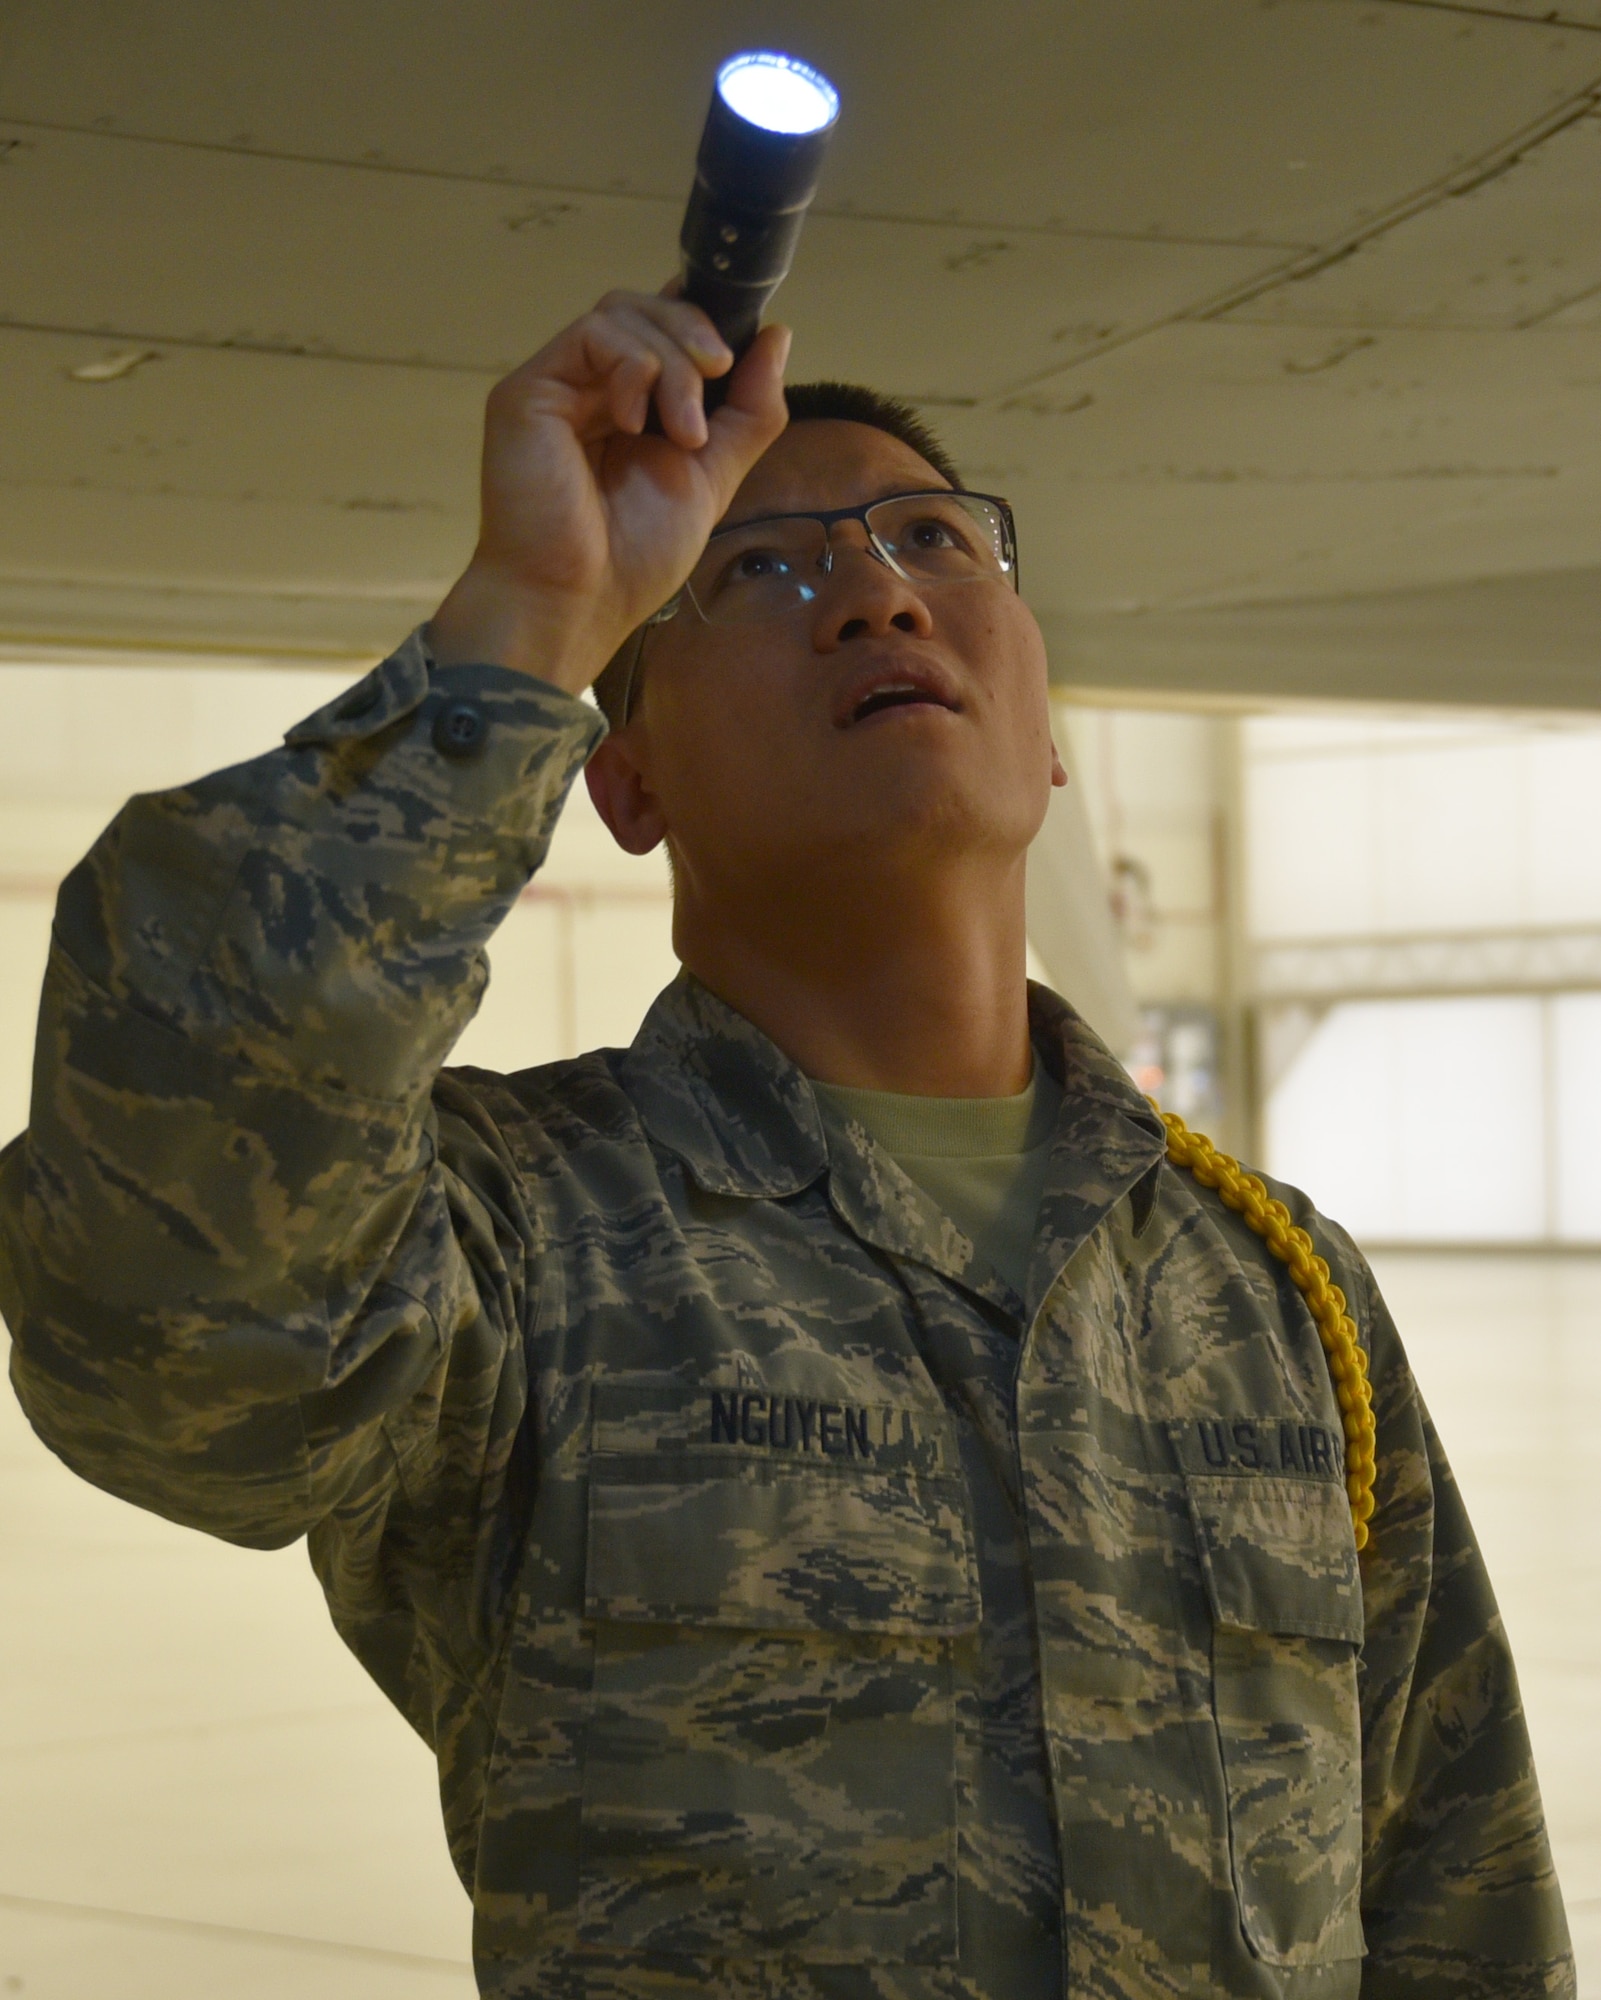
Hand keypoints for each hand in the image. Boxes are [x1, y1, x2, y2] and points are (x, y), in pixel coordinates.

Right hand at [429, 289, 790, 693]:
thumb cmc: (635, 557)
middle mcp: (589, 387)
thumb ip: (748, 411)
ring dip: (674, 364)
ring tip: (684, 433)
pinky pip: (593, 333)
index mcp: (630, 405)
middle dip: (696, 341)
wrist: (580, 603)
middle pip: (647, 309)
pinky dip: (636, 366)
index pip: (667, 329)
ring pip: (623, 313)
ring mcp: (557, 385)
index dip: (705, 326)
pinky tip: (638, 424)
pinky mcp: (529, 390)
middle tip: (715, 392)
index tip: (736, 360)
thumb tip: (778, 335)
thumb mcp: (713, 475)